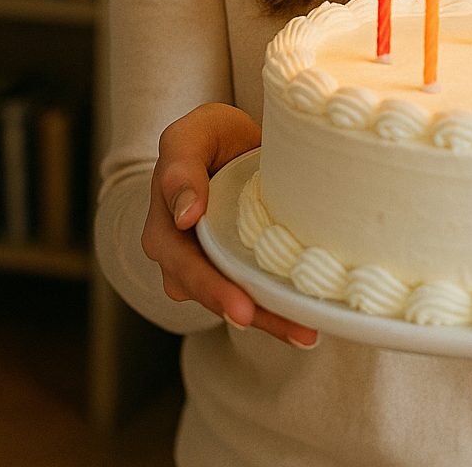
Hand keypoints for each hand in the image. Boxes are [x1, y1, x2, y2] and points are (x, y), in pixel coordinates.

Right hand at [141, 102, 318, 348]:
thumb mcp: (190, 136)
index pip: (183, 263)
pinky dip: (279, 313)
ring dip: (268, 321)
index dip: (211, 286)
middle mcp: (182, 257)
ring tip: (304, 334)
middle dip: (240, 311)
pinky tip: (307, 327)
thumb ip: (181, 168)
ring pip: (234, 302)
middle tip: (269, 324)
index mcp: (164, 228)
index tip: (239, 307)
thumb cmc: (207, 136)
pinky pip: (255, 296)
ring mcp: (211, 267)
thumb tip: (184, 217)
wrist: (231, 143)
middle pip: (210, 292)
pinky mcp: (239, 270)